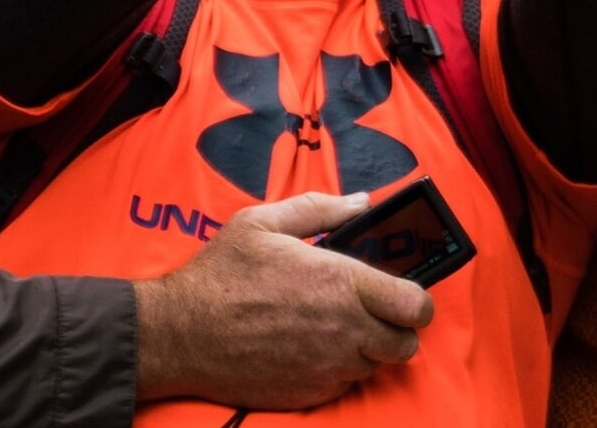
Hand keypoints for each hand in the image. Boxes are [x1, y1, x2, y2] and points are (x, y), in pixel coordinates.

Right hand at [134, 192, 433, 409]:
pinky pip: (344, 385)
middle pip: (406, 343)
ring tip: (332, 326)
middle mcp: (343, 329)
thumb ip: (320, 208)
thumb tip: (361, 202)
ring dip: (366, 349)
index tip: (401, 294)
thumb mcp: (263, 222)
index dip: (415, 300)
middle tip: (369, 312)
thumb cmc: (221, 275)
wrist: (180, 334)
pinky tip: (310, 347)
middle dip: (396, 328)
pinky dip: (337, 369)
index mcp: (340, 282)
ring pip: (376, 365)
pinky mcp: (310, 393)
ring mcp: (327, 366)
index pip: (416, 305)